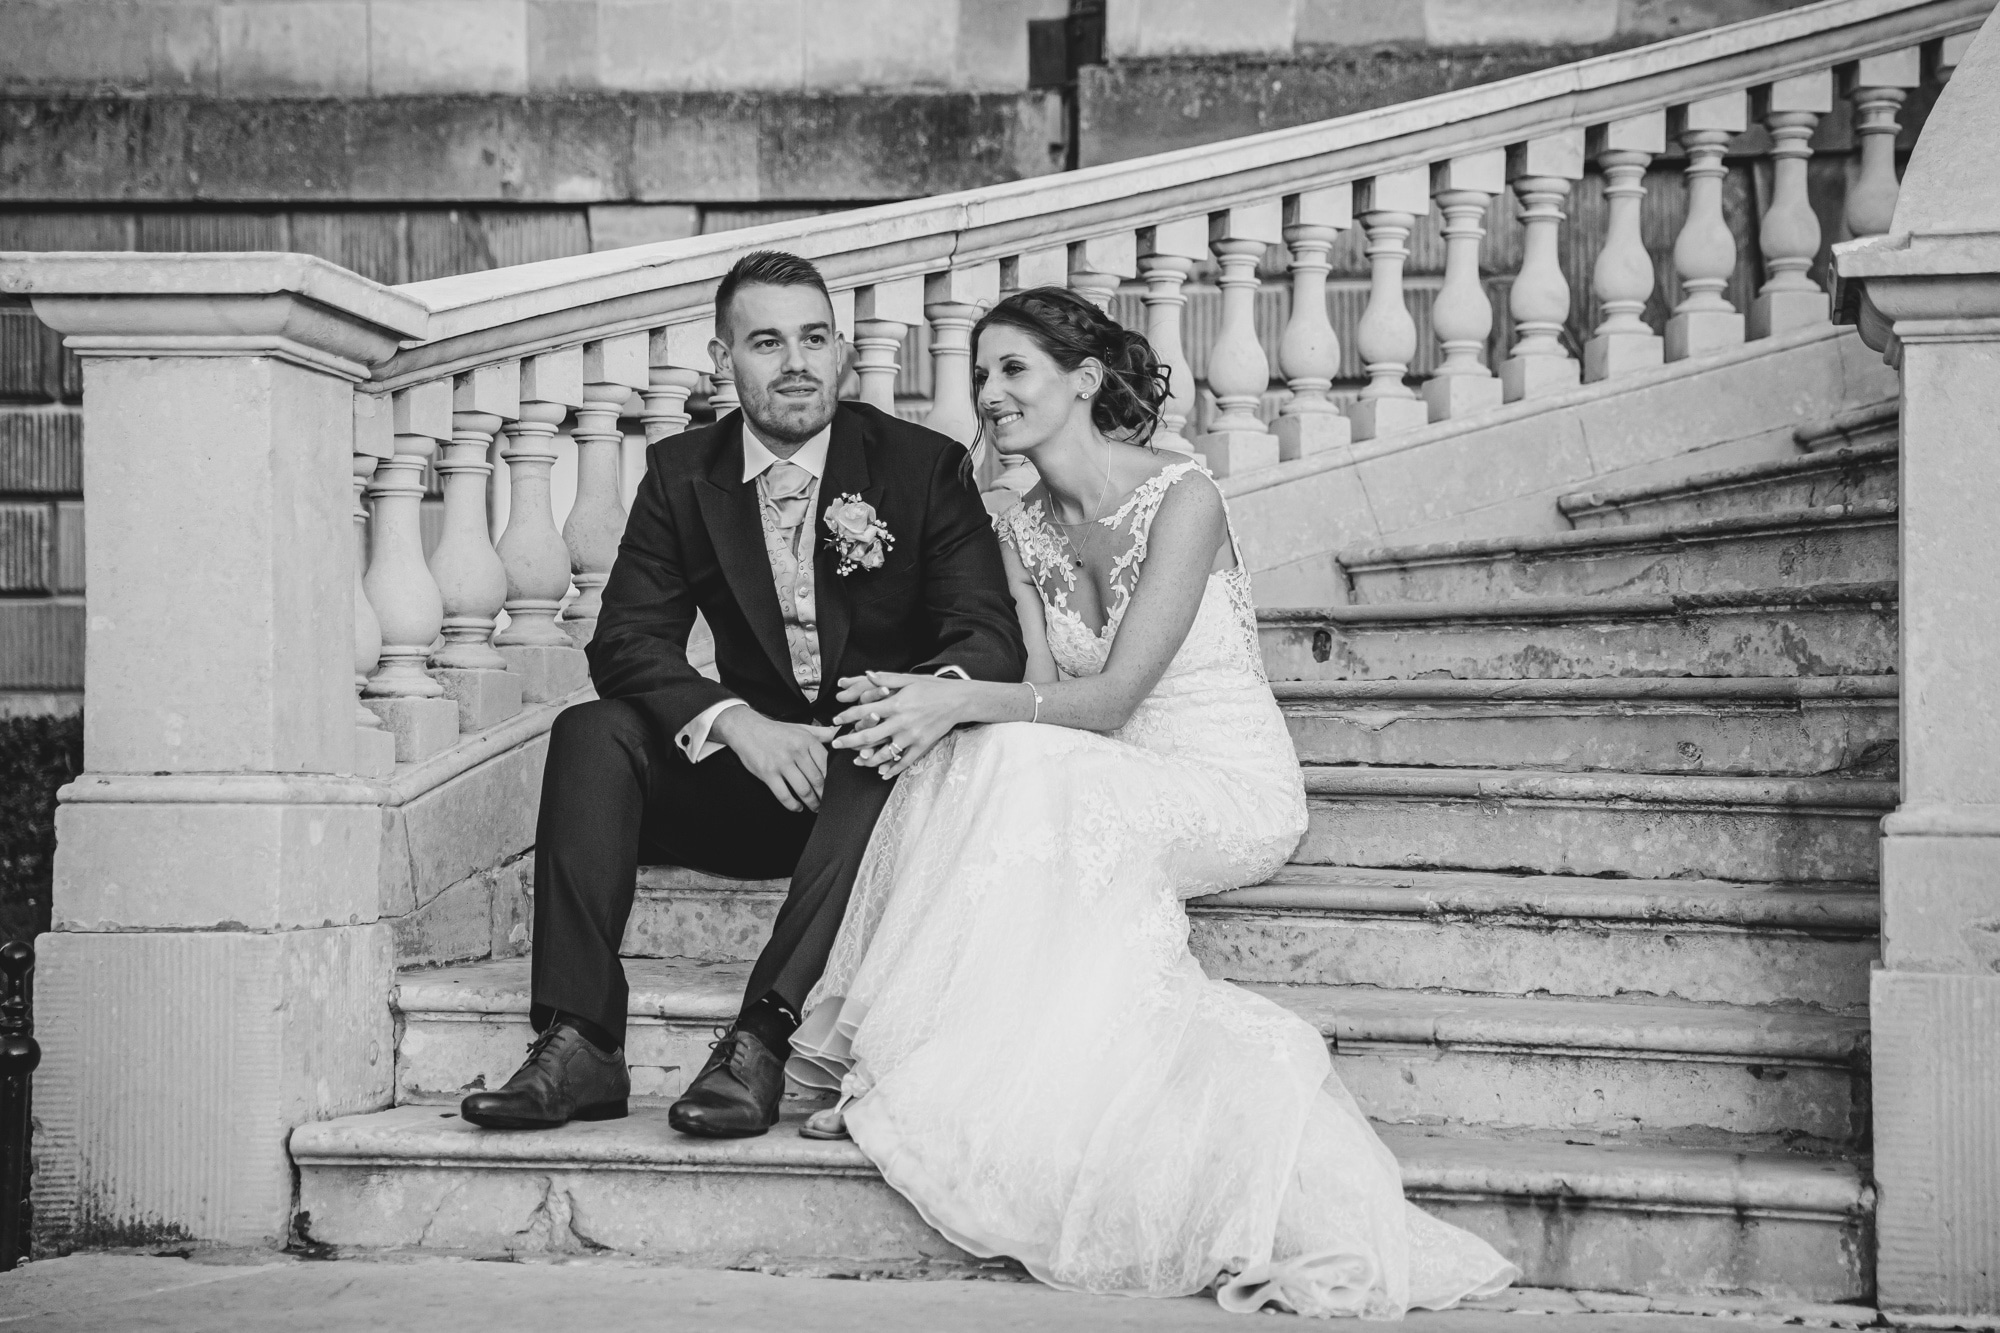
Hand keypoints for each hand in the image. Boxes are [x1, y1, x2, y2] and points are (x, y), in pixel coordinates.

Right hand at [711, 708, 838, 812]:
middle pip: (817, 780)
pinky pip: (784, 795)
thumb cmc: (775, 731)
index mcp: (806, 740)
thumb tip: (841, 733)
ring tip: (815, 807)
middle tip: (828, 802)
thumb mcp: (801, 728)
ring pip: (803, 790)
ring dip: (812, 803)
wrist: (746, 729)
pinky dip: (793, 805)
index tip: (836, 788)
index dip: (833, 779)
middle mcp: (796, 751)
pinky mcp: (767, 774)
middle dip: (824, 795)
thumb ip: (822, 733)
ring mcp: (781, 763)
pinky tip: (797, 807)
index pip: (827, 764)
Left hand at [831, 672, 966, 779]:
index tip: (836, 720)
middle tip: (836, 744)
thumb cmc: (932, 687)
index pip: (864, 712)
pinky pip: (904, 761)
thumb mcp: (908, 679)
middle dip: (849, 742)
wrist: (958, 700)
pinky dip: (892, 769)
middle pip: (868, 736)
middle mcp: (901, 722)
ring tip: (856, 761)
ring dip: (867, 759)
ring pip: (884, 753)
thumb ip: (886, 680)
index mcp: (896, 704)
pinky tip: (882, 773)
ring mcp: (912, 737)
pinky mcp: (922, 746)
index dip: (847, 717)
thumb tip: (866, 675)